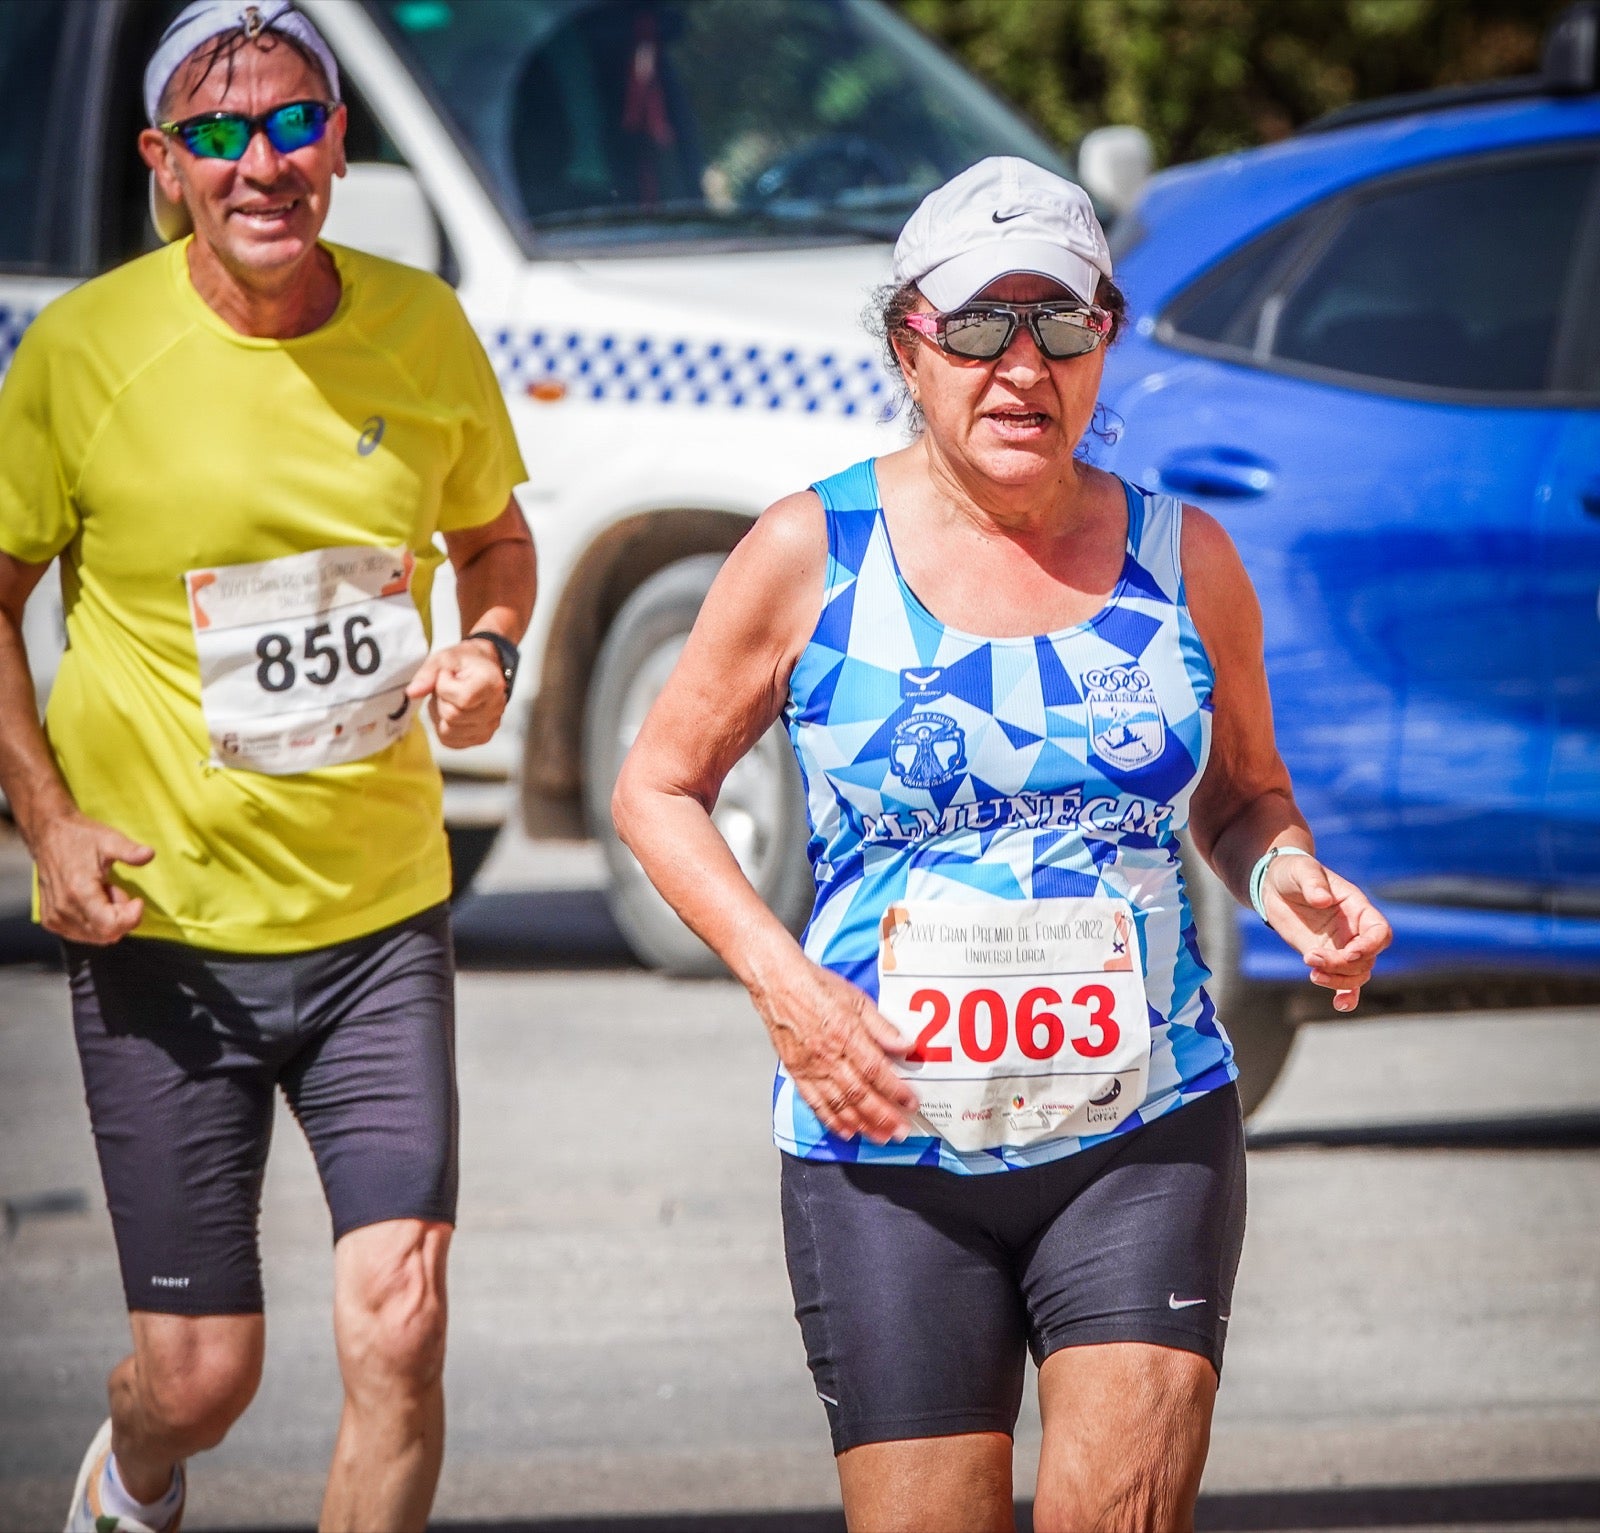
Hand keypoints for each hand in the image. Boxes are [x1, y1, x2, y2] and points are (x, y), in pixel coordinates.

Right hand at [32, 812, 153, 944]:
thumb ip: (129, 850)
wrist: (49, 835)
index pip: (110, 927)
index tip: (137, 900)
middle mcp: (64, 909)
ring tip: (102, 892)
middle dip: (121, 917)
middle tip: (116, 890)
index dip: (131, 918)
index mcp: (79, 892)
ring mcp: (54, 917)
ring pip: (95, 937)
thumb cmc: (81, 837)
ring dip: (107, 919)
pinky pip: (81, 934)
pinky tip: (92, 901)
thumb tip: (149, 854)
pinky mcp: (50, 920)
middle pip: (106, 934)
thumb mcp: (110, 839)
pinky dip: (93, 922)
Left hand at [405, 638, 507, 748]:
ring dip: (440, 716)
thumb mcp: (444, 658)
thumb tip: (412, 693)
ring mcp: (489, 726)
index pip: (462, 699)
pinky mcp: (481, 738)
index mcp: (492, 685)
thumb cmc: (465, 662)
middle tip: (448, 688)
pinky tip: (452, 712)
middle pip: (452, 717)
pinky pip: (449, 741)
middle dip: (441, 701)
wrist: (482, 669)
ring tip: (450, 700)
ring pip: (448, 732)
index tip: (449, 676)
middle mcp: (496, 709)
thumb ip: (427, 674)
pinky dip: (444, 728)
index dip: (445, 687)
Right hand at [752, 955, 918, 1143]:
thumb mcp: (857, 999)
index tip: (912, 1103)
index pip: (876, 1070)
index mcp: (846, 1035)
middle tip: (901, 1132)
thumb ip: (882, 1026)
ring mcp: (812, 1067)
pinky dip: (832, 1120)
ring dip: (862, 1124)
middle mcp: (829, 1055)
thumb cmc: (817, 986)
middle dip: (883, 1116)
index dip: (896, 1090)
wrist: (779, 984)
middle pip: (860, 1094)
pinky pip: (815, 1102)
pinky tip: (846, 1131)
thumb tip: (907, 1044)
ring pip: (839, 1104)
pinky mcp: (798, 1072)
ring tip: (880, 1137)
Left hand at [1261, 854, 1391, 1011]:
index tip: (1349, 953)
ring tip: (1311, 971)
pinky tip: (1340, 1005)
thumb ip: (1313, 883)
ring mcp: (1341, 947)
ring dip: (1337, 980)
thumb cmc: (1293, 873)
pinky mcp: (1325, 958)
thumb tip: (1322, 900)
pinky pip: (1344, 982)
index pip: (1379, 932)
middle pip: (1366, 959)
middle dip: (1343, 964)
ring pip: (1356, 974)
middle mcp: (1354, 930)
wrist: (1274, 886)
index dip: (1370, 946)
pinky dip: (1346, 996)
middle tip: (1311, 957)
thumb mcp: (1301, 871)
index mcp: (1357, 908)